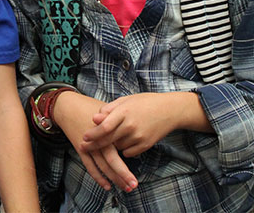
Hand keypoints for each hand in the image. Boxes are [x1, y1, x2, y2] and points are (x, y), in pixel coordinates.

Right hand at [53, 91, 137, 192]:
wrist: (67, 106)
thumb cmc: (90, 107)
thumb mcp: (108, 110)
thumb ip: (121, 121)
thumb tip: (136, 133)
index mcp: (108, 128)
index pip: (122, 146)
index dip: (132, 156)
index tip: (143, 165)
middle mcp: (98, 138)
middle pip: (112, 159)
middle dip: (123, 174)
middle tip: (134, 185)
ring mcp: (89, 145)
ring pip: (102, 165)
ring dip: (114, 178)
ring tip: (126, 187)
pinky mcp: (80, 149)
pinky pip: (90, 166)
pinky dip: (98, 177)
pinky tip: (107, 186)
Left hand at [81, 92, 199, 156]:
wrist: (170, 110)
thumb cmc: (144, 102)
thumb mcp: (125, 100)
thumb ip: (109, 109)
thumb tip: (94, 118)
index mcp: (124, 112)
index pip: (104, 127)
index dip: (93, 134)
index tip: (83, 137)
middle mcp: (131, 126)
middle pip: (108, 140)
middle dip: (94, 145)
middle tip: (83, 146)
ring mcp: (139, 136)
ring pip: (118, 147)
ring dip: (111, 145)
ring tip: (108, 139)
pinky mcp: (146, 145)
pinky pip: (128, 153)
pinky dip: (124, 149)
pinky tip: (123, 141)